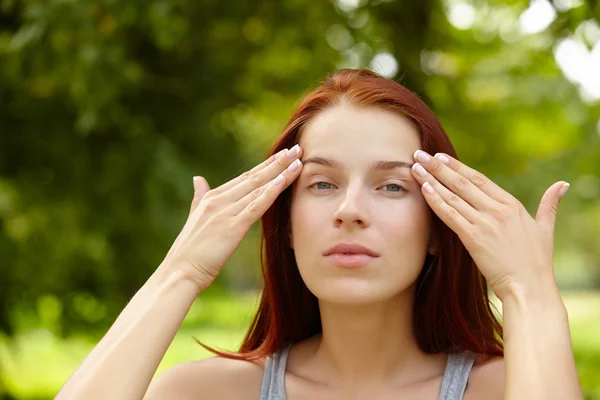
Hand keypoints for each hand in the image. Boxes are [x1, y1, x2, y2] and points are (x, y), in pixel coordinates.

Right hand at [161, 145, 303, 290]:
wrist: (180, 271)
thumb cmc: (189, 251)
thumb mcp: (195, 217)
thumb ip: (199, 197)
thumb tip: (198, 179)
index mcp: (212, 197)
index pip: (245, 177)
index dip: (266, 165)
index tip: (282, 154)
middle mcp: (219, 199)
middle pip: (254, 177)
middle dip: (277, 162)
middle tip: (297, 148)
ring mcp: (226, 211)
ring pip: (258, 187)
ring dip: (280, 173)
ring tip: (298, 160)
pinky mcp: (233, 226)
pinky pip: (256, 205)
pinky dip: (271, 192)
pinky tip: (284, 180)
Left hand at [410, 150, 568, 301]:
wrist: (530, 288)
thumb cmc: (537, 261)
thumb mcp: (545, 228)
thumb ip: (549, 204)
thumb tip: (562, 185)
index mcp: (512, 205)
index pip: (479, 179)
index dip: (457, 167)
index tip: (440, 156)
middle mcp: (497, 210)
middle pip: (462, 183)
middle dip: (438, 167)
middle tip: (419, 154)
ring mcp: (484, 223)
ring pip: (453, 196)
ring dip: (431, 180)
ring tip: (415, 167)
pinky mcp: (473, 238)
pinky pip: (450, 215)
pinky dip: (436, 201)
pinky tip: (424, 189)